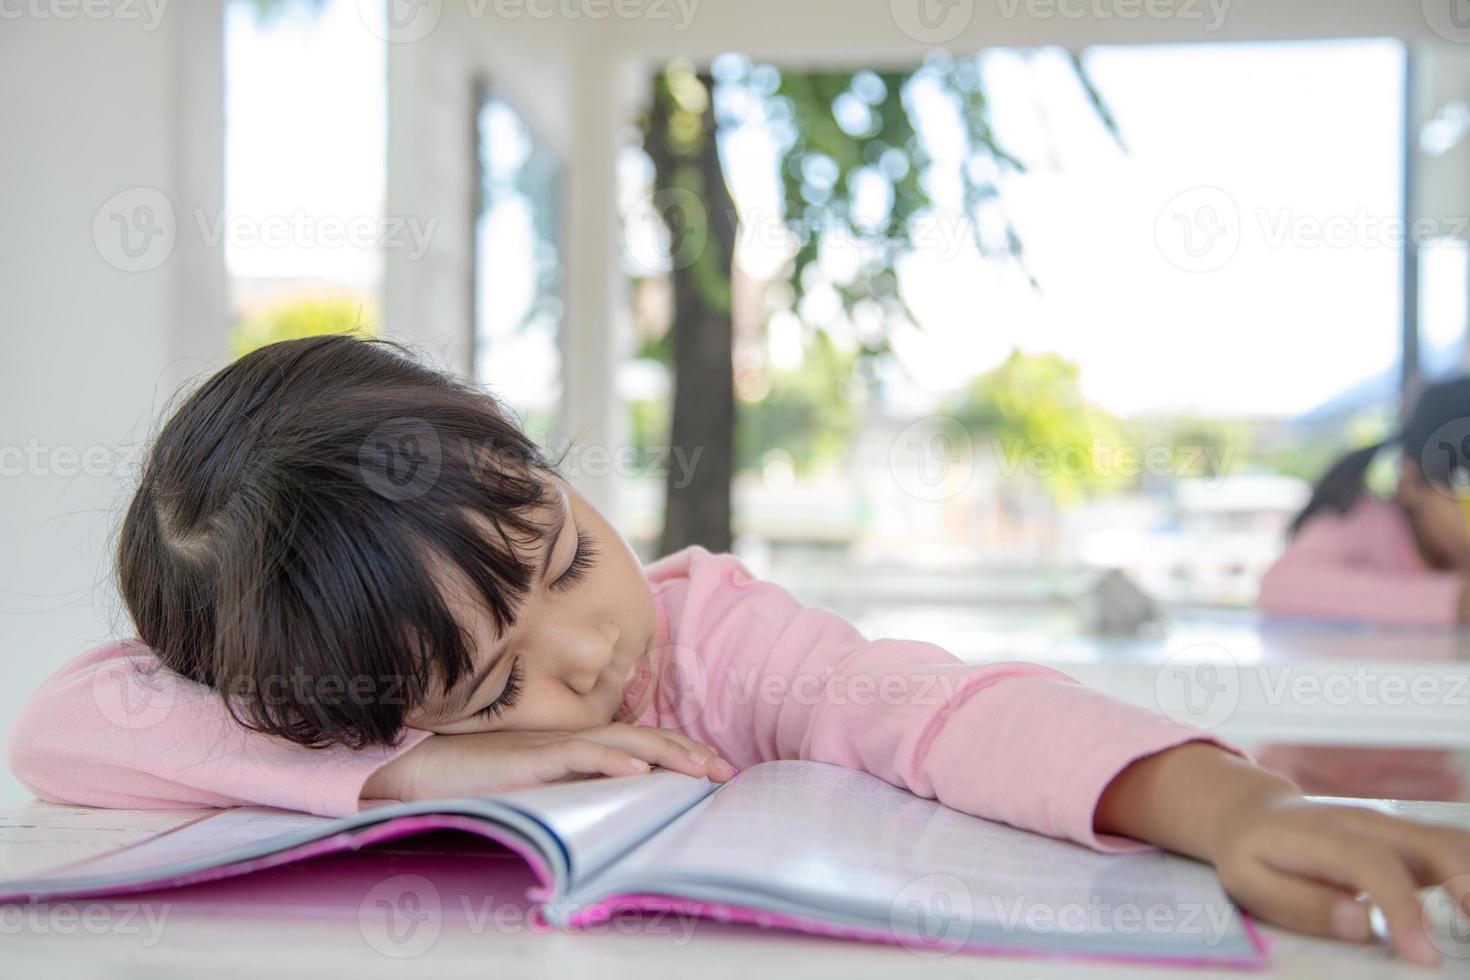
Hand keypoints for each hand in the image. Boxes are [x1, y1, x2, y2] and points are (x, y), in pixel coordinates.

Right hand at [362, 723, 735, 802]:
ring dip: (664, 755)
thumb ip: (571, 781)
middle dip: (688, 754)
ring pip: (620, 743)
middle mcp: (571, 739)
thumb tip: (618, 792)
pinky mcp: (528, 759)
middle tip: (726, 771)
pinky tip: (635, 772)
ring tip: (700, 770)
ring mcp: (551, 747)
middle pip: (642, 740)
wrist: (418, 771)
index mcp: (575, 744)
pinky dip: (607, 761)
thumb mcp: (536, 782)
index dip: (679, 753)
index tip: (717, 770)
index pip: (639, 743)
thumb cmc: (474, 776)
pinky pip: (574, 757)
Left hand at [1211, 794, 1469, 966]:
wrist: (1254, 813)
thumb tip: (1360, 924)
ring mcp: (1392, 827)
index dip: (1404, 909)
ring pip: (1454, 844)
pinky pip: (1455, 851)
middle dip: (1469, 889)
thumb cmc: (1252, 854)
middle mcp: (1366, 823)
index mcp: (1322, 835)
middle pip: (1433, 845)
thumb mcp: (1251, 882)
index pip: (1374, 864)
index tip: (1426, 957)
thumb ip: (1302, 904)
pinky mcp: (1408, 840)